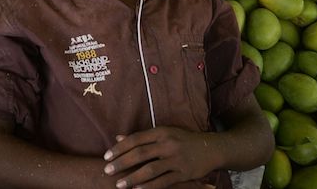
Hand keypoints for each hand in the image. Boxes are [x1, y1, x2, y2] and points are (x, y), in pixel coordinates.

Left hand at [102, 127, 219, 188]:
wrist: (211, 148)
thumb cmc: (182, 140)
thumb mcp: (163, 133)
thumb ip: (141, 137)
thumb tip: (117, 138)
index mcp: (161, 132)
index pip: (135, 139)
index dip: (119, 148)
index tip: (106, 156)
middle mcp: (168, 144)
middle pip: (140, 154)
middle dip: (121, 163)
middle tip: (107, 171)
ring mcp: (176, 159)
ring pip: (150, 170)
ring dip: (133, 178)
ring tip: (119, 185)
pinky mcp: (184, 173)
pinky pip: (164, 181)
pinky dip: (150, 186)